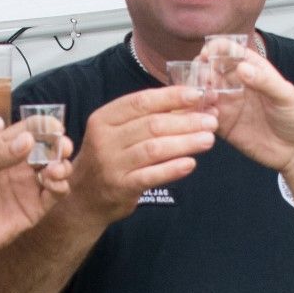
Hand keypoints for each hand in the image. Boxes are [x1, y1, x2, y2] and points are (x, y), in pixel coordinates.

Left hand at [0, 121, 73, 259]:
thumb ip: (1, 155)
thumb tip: (29, 139)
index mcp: (3, 149)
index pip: (28, 130)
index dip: (44, 125)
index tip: (55, 126)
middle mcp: (19, 165)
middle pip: (48, 148)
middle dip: (59, 145)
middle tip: (63, 146)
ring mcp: (29, 186)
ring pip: (57, 169)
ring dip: (62, 166)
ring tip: (54, 170)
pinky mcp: (36, 208)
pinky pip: (56, 194)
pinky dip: (61, 186)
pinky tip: (53, 183)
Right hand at [68, 86, 216, 222]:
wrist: (82, 198)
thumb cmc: (107, 159)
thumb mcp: (116, 132)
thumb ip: (145, 118)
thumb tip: (187, 104)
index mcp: (104, 118)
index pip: (141, 101)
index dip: (171, 97)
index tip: (196, 95)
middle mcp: (104, 139)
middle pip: (152, 125)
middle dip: (186, 121)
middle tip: (211, 121)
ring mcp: (111, 164)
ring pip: (154, 149)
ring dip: (185, 142)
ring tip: (208, 139)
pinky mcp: (120, 187)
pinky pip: (151, 176)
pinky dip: (172, 169)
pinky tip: (190, 164)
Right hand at [211, 53, 293, 172]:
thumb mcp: (286, 96)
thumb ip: (265, 81)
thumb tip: (243, 67)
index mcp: (252, 69)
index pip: (229, 51)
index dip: (215, 49)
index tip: (206, 55)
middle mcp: (236, 84)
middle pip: (210, 70)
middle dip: (200, 72)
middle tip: (202, 82)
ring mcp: (228, 104)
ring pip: (203, 92)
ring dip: (196, 94)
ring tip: (202, 101)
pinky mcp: (223, 125)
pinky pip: (204, 116)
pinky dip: (199, 114)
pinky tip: (207, 118)